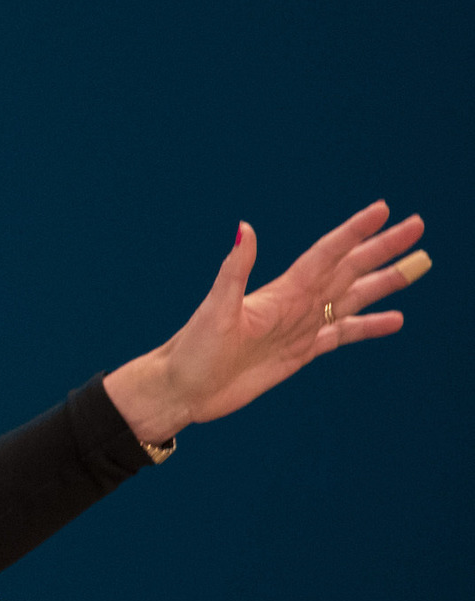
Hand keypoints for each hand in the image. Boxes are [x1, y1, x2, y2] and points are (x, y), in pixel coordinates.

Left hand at [103, 201, 428, 445]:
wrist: (182, 389)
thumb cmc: (192, 351)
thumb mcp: (215, 309)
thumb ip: (235, 269)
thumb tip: (244, 227)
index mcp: (280, 291)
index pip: (326, 253)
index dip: (355, 232)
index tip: (383, 210)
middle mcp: (294, 304)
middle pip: (348, 269)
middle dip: (383, 249)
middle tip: (417, 226)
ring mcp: (299, 328)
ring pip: (352, 299)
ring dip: (384, 283)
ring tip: (418, 266)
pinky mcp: (298, 353)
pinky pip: (341, 334)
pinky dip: (368, 326)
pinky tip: (394, 319)